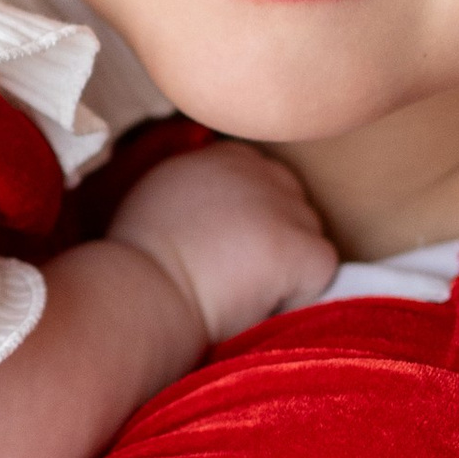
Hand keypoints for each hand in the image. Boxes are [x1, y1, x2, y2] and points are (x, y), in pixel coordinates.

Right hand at [108, 140, 337, 344]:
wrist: (142, 292)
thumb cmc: (138, 261)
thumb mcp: (161, 194)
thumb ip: (198, 186)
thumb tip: (219, 203)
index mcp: (224, 155)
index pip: (265, 181)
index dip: (251, 222)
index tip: (222, 249)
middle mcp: (258, 169)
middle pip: (292, 204)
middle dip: (272, 239)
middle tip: (231, 274)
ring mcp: (283, 206)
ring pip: (307, 237)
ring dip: (284, 266)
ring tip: (239, 289)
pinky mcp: (299, 245)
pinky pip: (320, 271)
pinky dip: (297, 294)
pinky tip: (256, 302)